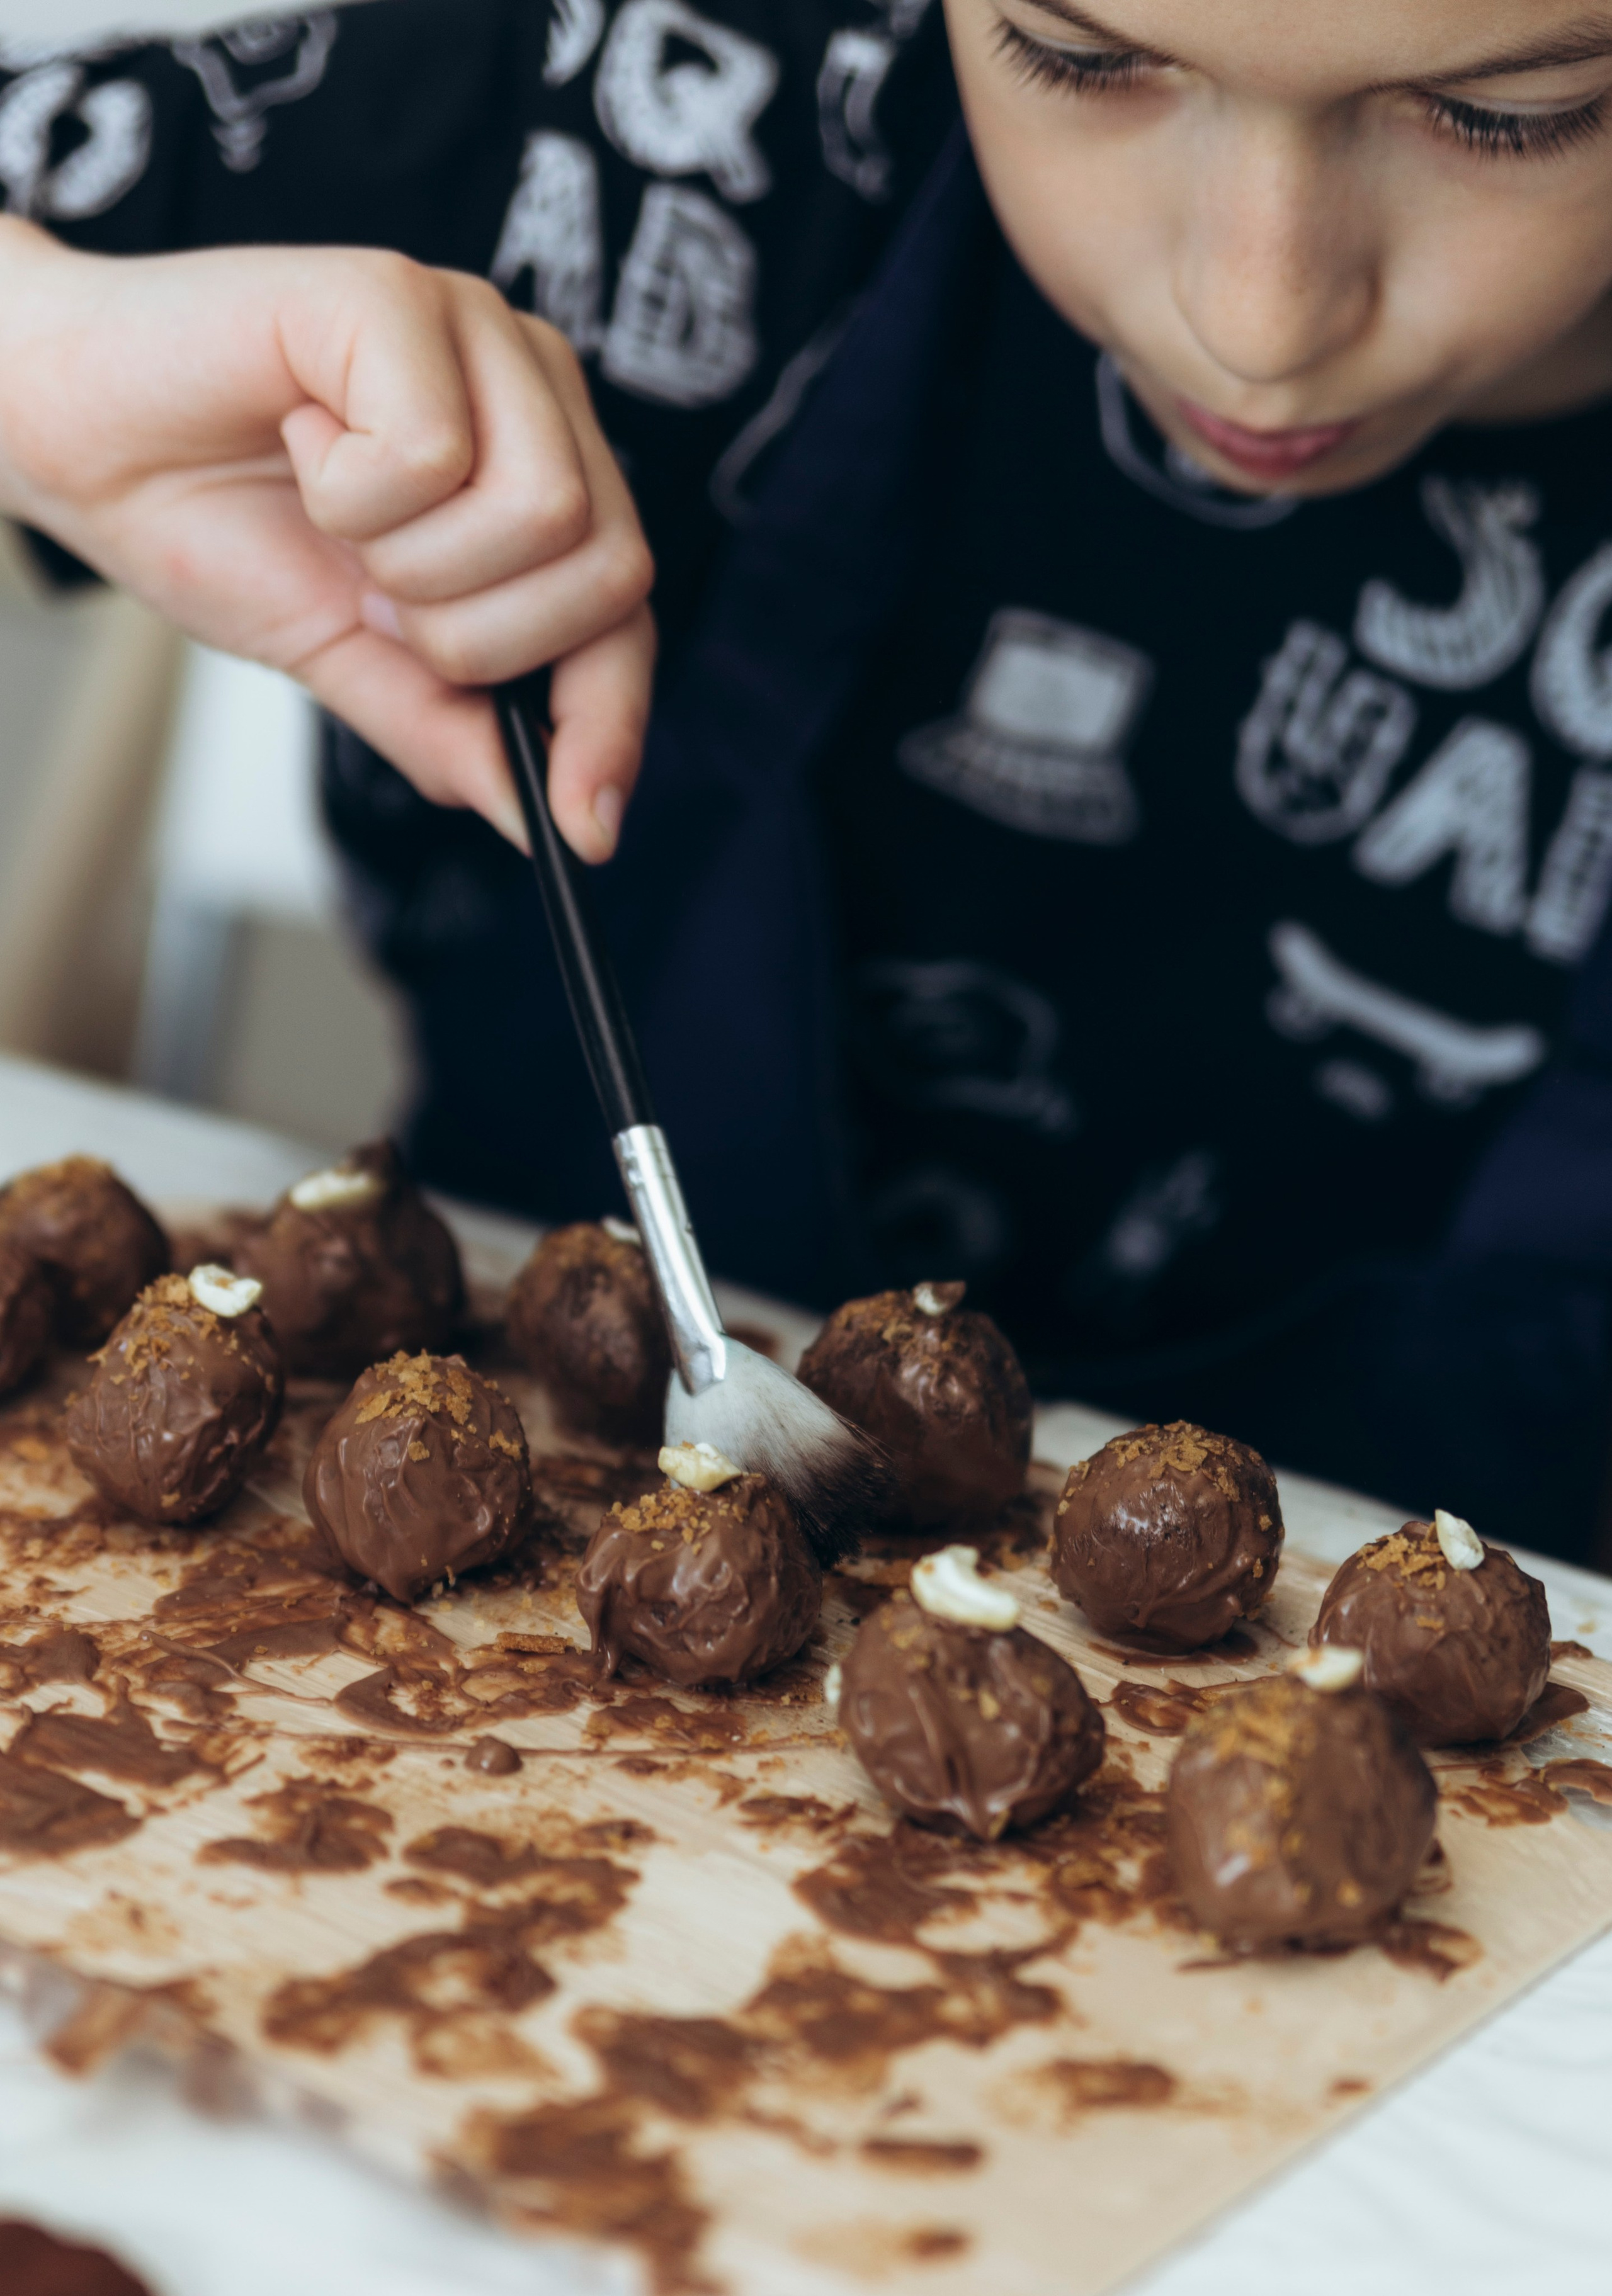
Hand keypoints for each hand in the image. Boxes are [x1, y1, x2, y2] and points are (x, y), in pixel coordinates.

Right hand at [0, 218, 655, 860]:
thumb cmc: (215, 522)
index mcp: (544, 470)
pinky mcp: (401, 292)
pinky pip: (435, 456)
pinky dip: (347, 491)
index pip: (626, 614)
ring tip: (329, 504)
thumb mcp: (352, 660)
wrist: (75, 442)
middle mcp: (536, 390)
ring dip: (406, 560)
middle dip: (468, 633)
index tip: (584, 830)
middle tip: (368, 583)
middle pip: (605, 573)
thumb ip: (453, 728)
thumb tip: (548, 820)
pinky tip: (298, 434)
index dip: (610, 723)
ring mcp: (479, 330)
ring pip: (540, 515)